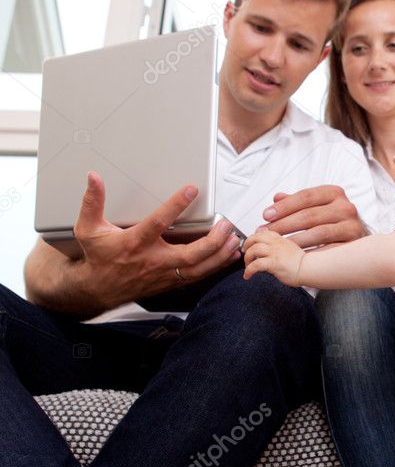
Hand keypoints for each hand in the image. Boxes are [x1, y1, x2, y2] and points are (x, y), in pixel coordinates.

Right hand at [72, 172, 242, 306]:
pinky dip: (215, 267)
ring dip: (219, 255)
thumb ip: (92, 202)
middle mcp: (152, 260)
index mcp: (134, 243)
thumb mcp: (88, 228)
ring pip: (198, 268)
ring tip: (234, 240)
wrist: (98, 289)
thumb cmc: (98, 257)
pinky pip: (198, 276)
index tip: (191, 190)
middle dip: (211, 241)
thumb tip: (94, 178)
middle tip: (225, 226)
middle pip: (189, 254)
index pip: (158, 223)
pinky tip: (228, 256)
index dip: (175, 206)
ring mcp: (164, 273)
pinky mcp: (170, 281)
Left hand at [243, 229, 304, 286]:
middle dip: (246, 245)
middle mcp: (276, 243)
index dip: (252, 238)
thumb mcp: (288, 248)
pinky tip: (248, 275)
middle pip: (255, 238)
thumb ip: (277, 246)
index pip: (262, 232)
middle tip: (245, 253)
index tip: (249, 245)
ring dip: (247, 258)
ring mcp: (275, 252)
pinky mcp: (274, 263)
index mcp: (279, 239)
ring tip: (247, 266)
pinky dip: (248, 270)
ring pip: (254, 250)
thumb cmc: (300, 262)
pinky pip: (256, 264)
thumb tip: (265, 249)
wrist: (309, 269)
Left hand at [259, 186, 365, 248]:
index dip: (284, 206)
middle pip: (309, 215)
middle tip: (266, 233)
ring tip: (278, 246)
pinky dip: (311, 254)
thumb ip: (297, 202)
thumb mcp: (317, 206)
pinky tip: (296, 256)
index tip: (266, 215)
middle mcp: (346, 207)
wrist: (360, 238)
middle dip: (284, 225)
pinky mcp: (353, 244)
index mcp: (334, 193)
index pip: (305, 196)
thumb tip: (277, 197)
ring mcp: (352, 226)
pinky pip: (328, 250)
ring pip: (318, 233)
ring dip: (295, 240)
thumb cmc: (334, 220)